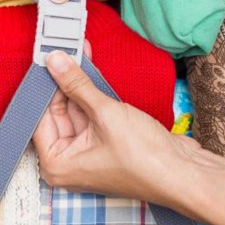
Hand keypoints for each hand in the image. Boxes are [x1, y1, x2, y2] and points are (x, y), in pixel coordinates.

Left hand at [33, 50, 199, 207]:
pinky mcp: (106, 143)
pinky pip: (92, 113)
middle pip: (57, 113)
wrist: (186, 173)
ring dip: (79, 83)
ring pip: (76, 110)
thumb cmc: (145, 159)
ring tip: (75, 51)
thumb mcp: (105, 114)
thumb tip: (55, 62)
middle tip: (60, 50)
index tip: (43, 61)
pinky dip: (93, 93)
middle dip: (62, 82)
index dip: (43, 88)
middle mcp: (68, 161)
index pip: (39, 119)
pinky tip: (90, 67)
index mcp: (56, 164)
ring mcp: (88, 153)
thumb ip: (77, 85)